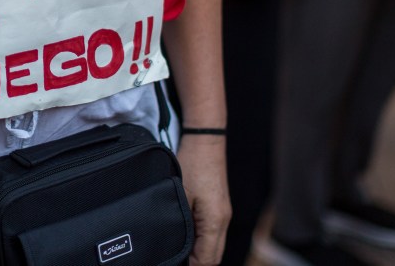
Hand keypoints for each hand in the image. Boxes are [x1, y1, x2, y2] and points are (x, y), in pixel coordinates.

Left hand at [177, 135, 230, 265]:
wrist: (205, 140)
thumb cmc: (192, 163)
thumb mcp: (180, 193)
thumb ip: (179, 222)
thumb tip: (173, 244)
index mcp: (215, 221)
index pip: (208, 260)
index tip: (172, 263)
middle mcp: (223, 221)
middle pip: (213, 256)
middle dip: (196, 263)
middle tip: (172, 260)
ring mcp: (222, 214)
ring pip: (214, 245)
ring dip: (198, 253)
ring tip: (176, 252)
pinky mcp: (218, 207)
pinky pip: (212, 233)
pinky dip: (200, 241)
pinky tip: (184, 237)